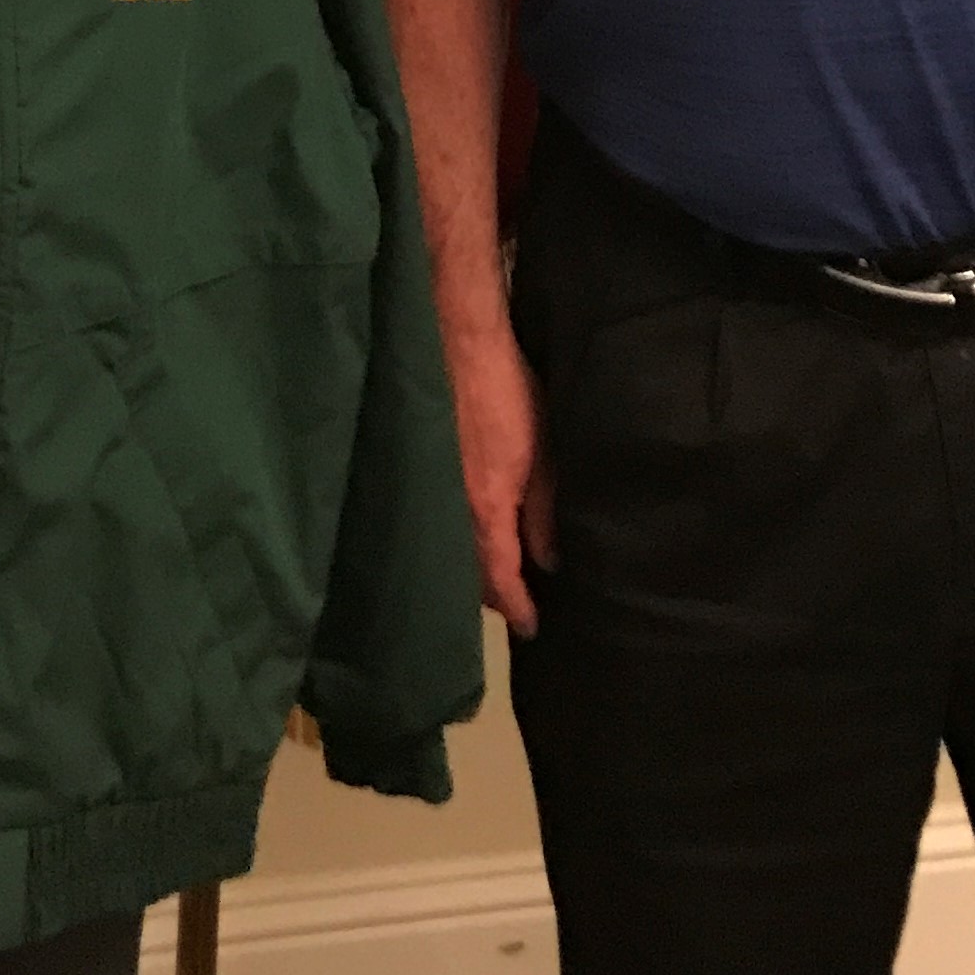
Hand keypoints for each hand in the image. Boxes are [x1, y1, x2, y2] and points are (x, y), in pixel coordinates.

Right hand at [447, 317, 556, 634]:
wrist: (459, 344)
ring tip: (497, 578)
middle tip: (516, 608)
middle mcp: (452, 512)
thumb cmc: (510, 396)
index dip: (518, 608)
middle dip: (492, 597)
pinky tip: (471, 535)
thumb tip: (549, 562)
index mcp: (486, 511)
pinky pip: (442, 523)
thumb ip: (544, 513)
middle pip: (470, 573)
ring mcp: (434, 492)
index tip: (532, 630)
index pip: (501, 578)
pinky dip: (459, 539)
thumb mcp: (544, 456)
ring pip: (453, 549)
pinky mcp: (425, 471)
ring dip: (474, 570)